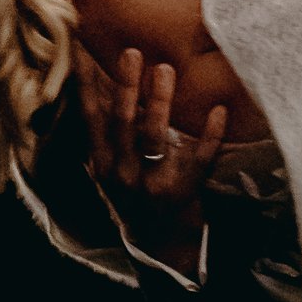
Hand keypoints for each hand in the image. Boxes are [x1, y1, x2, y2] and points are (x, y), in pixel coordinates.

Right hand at [72, 39, 228, 266]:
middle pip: (122, 122)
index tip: (81, 51)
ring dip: (159, 101)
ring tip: (165, 69)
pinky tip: (219, 111)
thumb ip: (108, 139)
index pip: (89, 118)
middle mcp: (122, 173)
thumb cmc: (136, 203)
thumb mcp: (111, 175)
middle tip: (132, 53)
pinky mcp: (184, 191)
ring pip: (154, 136)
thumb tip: (102, 89)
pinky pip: (199, 158)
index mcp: (102, 165)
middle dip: (125, 86)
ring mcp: (152, 183)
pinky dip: (210, 135)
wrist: (160, 250)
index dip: (85, 84)